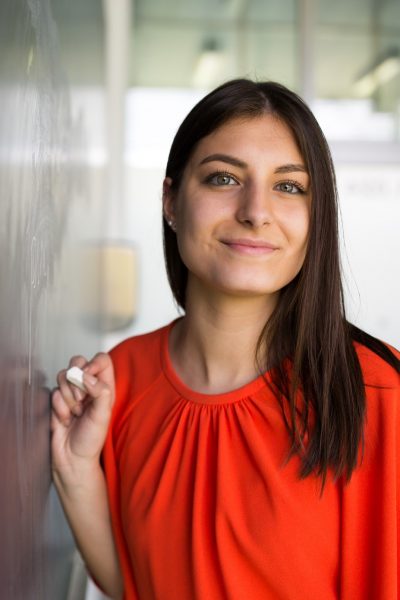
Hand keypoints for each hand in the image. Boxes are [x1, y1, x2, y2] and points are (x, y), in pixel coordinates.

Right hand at [51, 353, 114, 476]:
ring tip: (76, 414)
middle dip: (76, 380)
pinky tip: (66, 420)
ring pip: (63, 376)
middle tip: (81, 400)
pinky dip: (59, 407)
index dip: (93, 363)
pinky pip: (53, 392)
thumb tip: (87, 375)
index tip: (87, 375)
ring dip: (68, 397)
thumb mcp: (103, 416)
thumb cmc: (91, 440)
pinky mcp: (57, 401)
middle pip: (78, 361)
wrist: (72, 459)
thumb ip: (100, 392)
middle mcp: (88, 387)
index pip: (101, 360)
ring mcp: (71, 392)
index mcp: (104, 387)